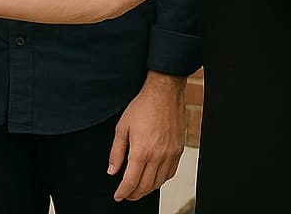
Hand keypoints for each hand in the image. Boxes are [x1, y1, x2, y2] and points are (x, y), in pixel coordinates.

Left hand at [108, 71, 186, 201]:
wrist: (164, 93)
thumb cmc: (143, 106)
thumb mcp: (122, 127)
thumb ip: (116, 152)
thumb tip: (112, 170)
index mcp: (141, 151)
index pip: (131, 181)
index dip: (123, 192)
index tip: (118, 196)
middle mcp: (158, 156)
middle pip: (145, 186)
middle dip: (134, 194)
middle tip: (127, 194)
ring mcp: (170, 154)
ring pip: (159, 183)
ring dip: (147, 189)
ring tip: (138, 188)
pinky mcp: (178, 151)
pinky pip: (170, 173)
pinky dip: (161, 180)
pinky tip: (154, 178)